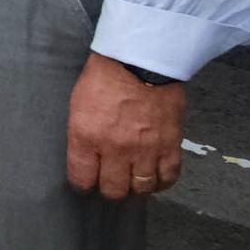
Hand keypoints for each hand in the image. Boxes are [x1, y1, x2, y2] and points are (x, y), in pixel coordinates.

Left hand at [68, 52, 185, 198]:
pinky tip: (155, 178)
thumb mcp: (79, 104)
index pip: (82, 178)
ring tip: (132, 179)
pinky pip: (168, 178)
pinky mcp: (170, 146)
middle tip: (110, 181)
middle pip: (113, 189)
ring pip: (141, 188)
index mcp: (87, 135)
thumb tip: (86, 156)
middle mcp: (115, 148)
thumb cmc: (105, 77)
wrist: (141, 59)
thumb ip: (82, 134)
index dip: (82, 184)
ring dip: (135, 187)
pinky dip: (161, 182)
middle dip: (109, 189)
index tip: (85, 183)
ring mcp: (145, 150)